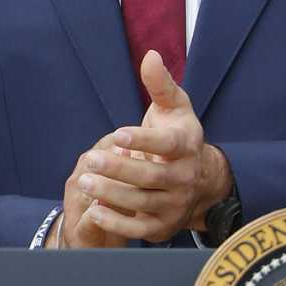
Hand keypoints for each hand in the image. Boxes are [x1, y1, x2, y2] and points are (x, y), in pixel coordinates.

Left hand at [65, 51, 229, 242]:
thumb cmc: (177, 135)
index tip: (117, 134)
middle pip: (150, 177)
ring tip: (85, 182)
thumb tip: (150, 56)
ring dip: (112, 195)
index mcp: (185, 146)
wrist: (200, 179)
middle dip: (118, 169)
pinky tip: (95, 210)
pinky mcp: (163, 226)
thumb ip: (160, 84)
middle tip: (90, 160)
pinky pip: (140, 229)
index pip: (165, 145)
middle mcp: (184, 178)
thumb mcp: (174, 108)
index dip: (142, 140)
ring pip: (142, 203)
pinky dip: (117, 223)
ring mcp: (175, 204)